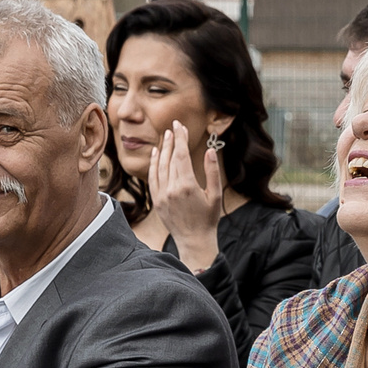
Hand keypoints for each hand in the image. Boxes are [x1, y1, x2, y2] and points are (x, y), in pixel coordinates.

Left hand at [150, 121, 225, 271]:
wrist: (194, 241)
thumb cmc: (208, 219)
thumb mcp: (215, 195)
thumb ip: (212, 171)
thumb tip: (209, 150)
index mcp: (187, 186)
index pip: (181, 155)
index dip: (180, 139)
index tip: (180, 126)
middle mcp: (171, 189)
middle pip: (169, 158)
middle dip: (171, 140)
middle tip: (173, 127)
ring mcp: (162, 195)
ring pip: (159, 166)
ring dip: (162, 150)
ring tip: (165, 137)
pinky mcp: (156, 201)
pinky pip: (152, 178)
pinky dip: (153, 164)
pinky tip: (156, 154)